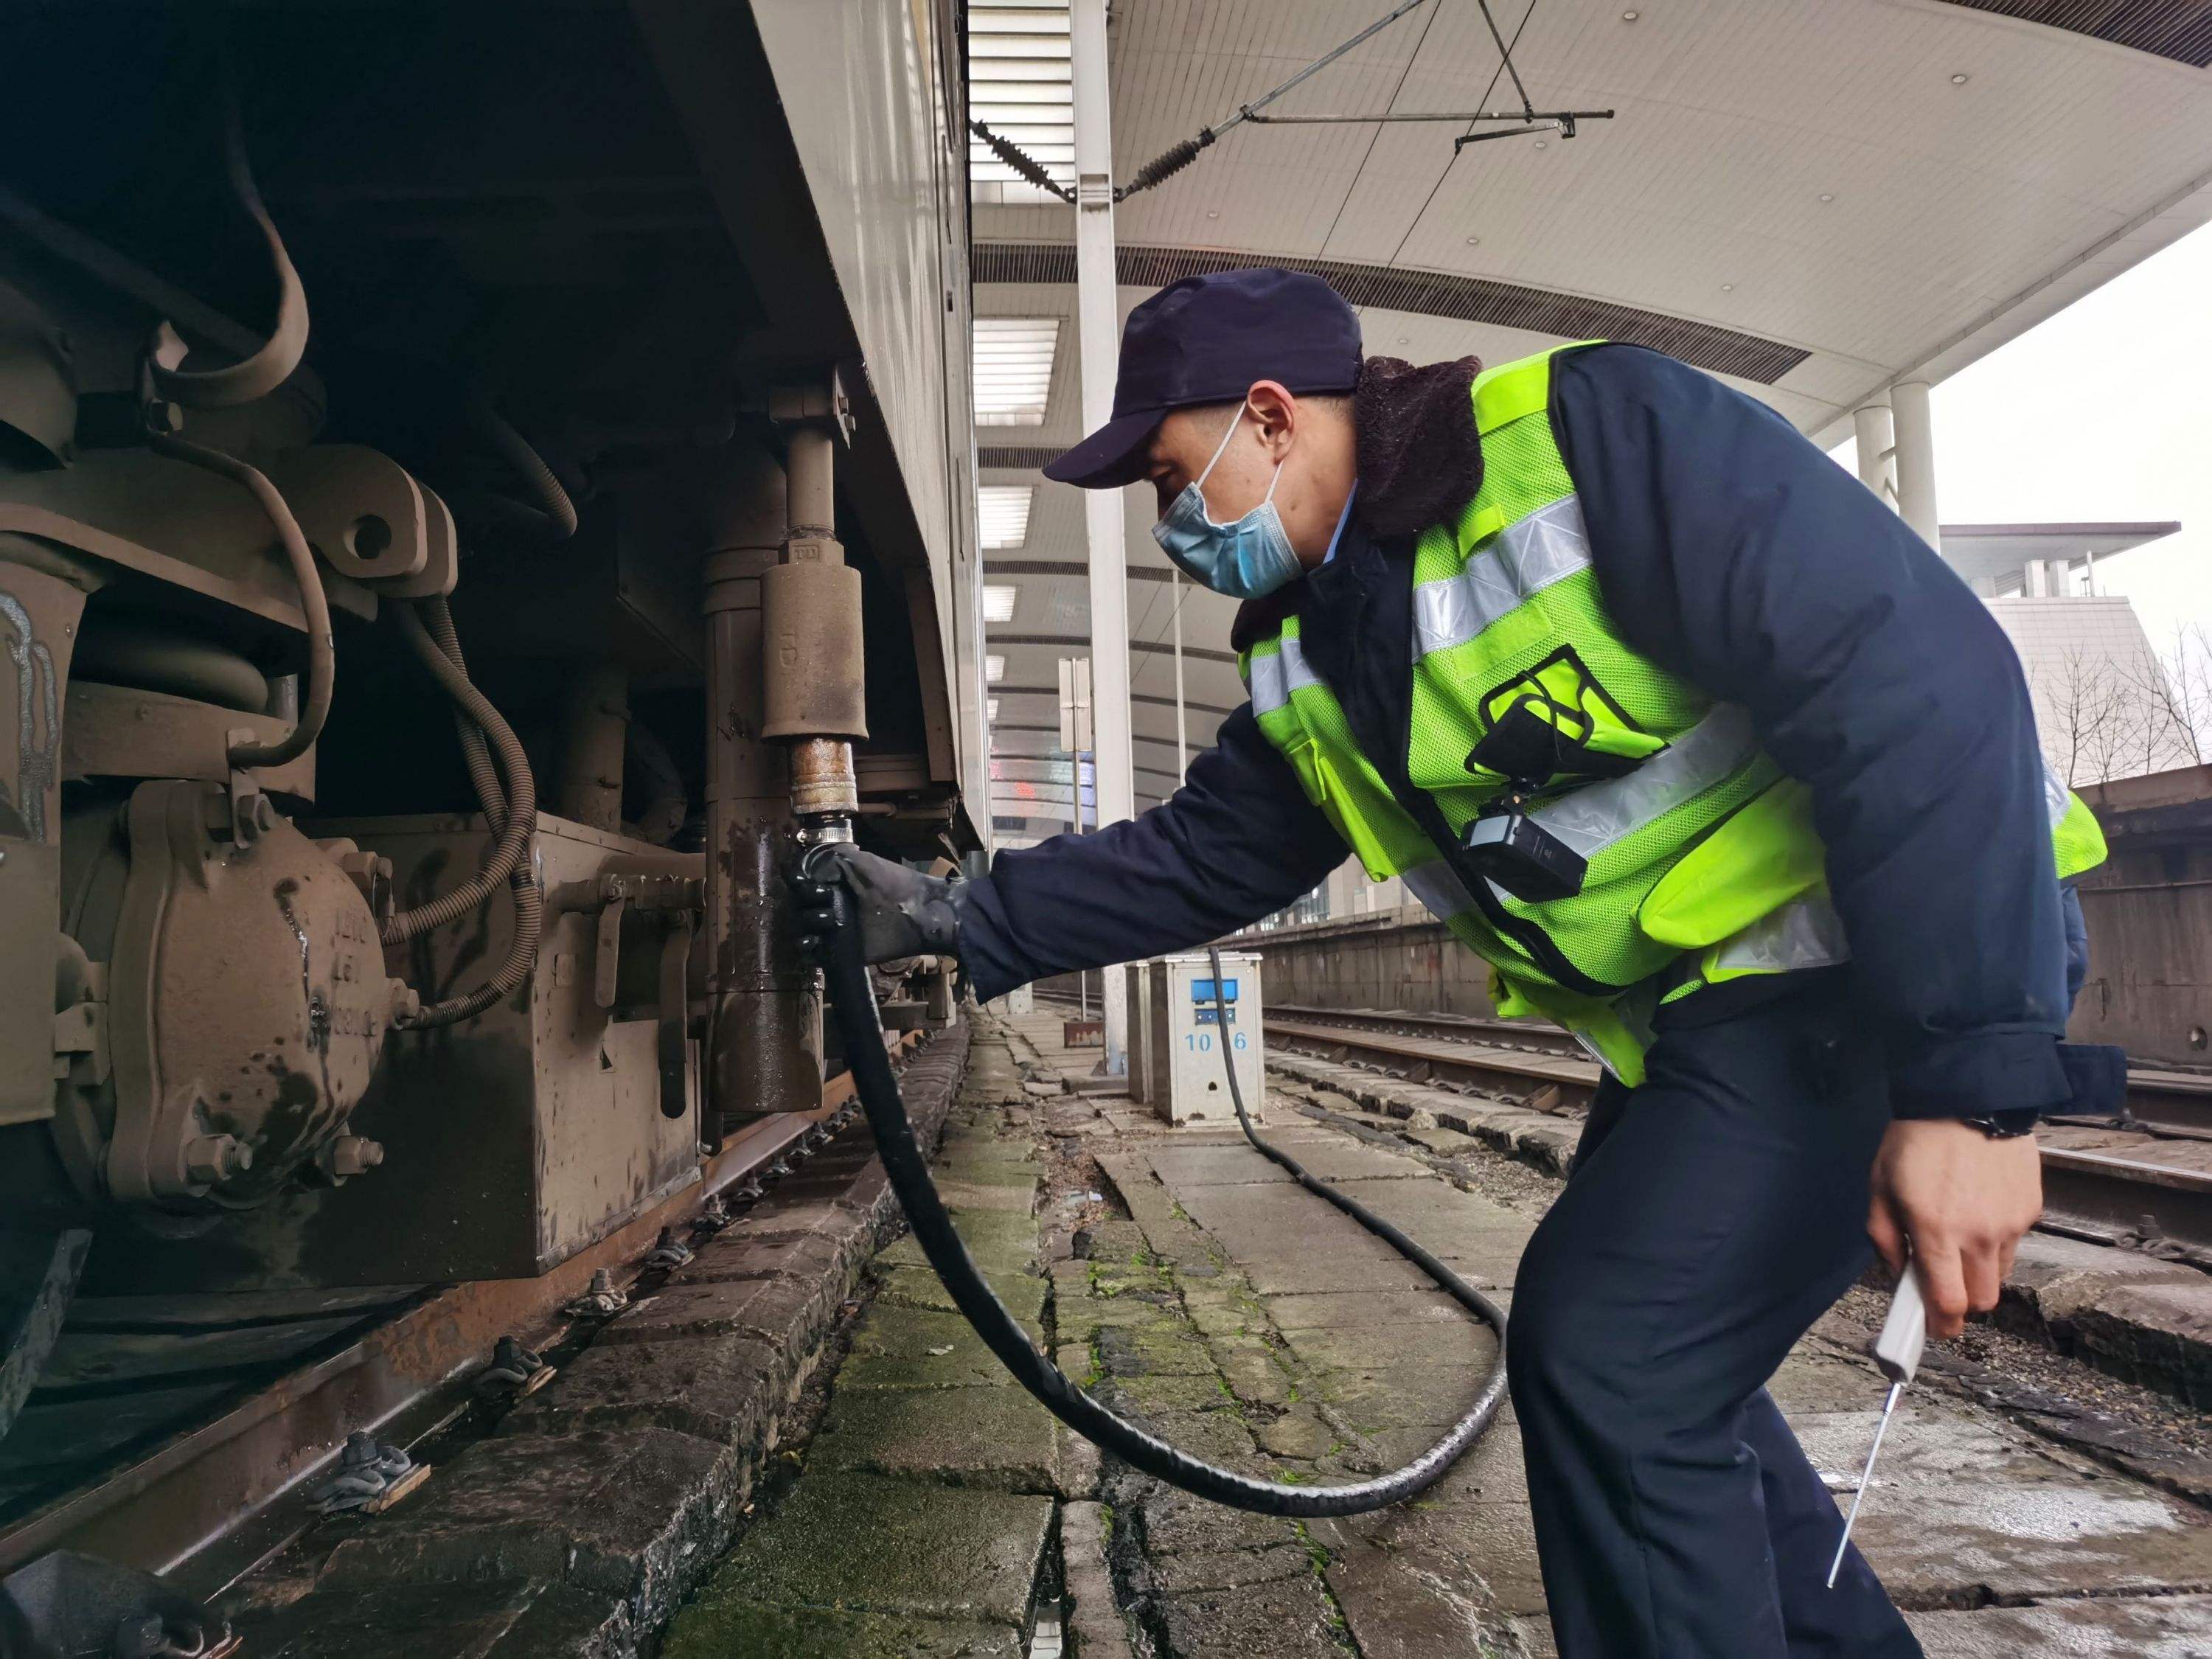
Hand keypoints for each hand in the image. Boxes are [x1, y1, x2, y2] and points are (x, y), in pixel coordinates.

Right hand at [793, 844, 961, 966]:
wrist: (918, 912)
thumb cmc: (894, 883)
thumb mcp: (865, 862)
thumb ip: (836, 858)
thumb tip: (807, 865)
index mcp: (832, 883)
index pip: (799, 882)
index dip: (794, 880)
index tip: (799, 880)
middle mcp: (828, 905)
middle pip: (796, 907)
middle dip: (804, 903)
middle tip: (827, 899)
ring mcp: (832, 930)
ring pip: (800, 930)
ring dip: (805, 926)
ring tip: (827, 922)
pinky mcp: (838, 952)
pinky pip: (811, 955)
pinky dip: (807, 950)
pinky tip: (815, 942)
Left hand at [1867, 1118, 2041, 1338]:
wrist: (1967, 1096)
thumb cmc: (1916, 1139)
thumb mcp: (1880, 1186)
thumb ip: (1884, 1237)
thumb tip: (1898, 1272)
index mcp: (1937, 1232)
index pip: (1949, 1303)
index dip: (1942, 1324)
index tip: (1934, 1327)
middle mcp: (1979, 1235)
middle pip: (1983, 1299)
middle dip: (1962, 1302)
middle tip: (1943, 1286)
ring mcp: (2010, 1224)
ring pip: (2000, 1273)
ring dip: (1979, 1271)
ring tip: (1959, 1239)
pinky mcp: (2031, 1209)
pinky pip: (2013, 1243)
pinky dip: (1996, 1241)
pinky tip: (1979, 1211)